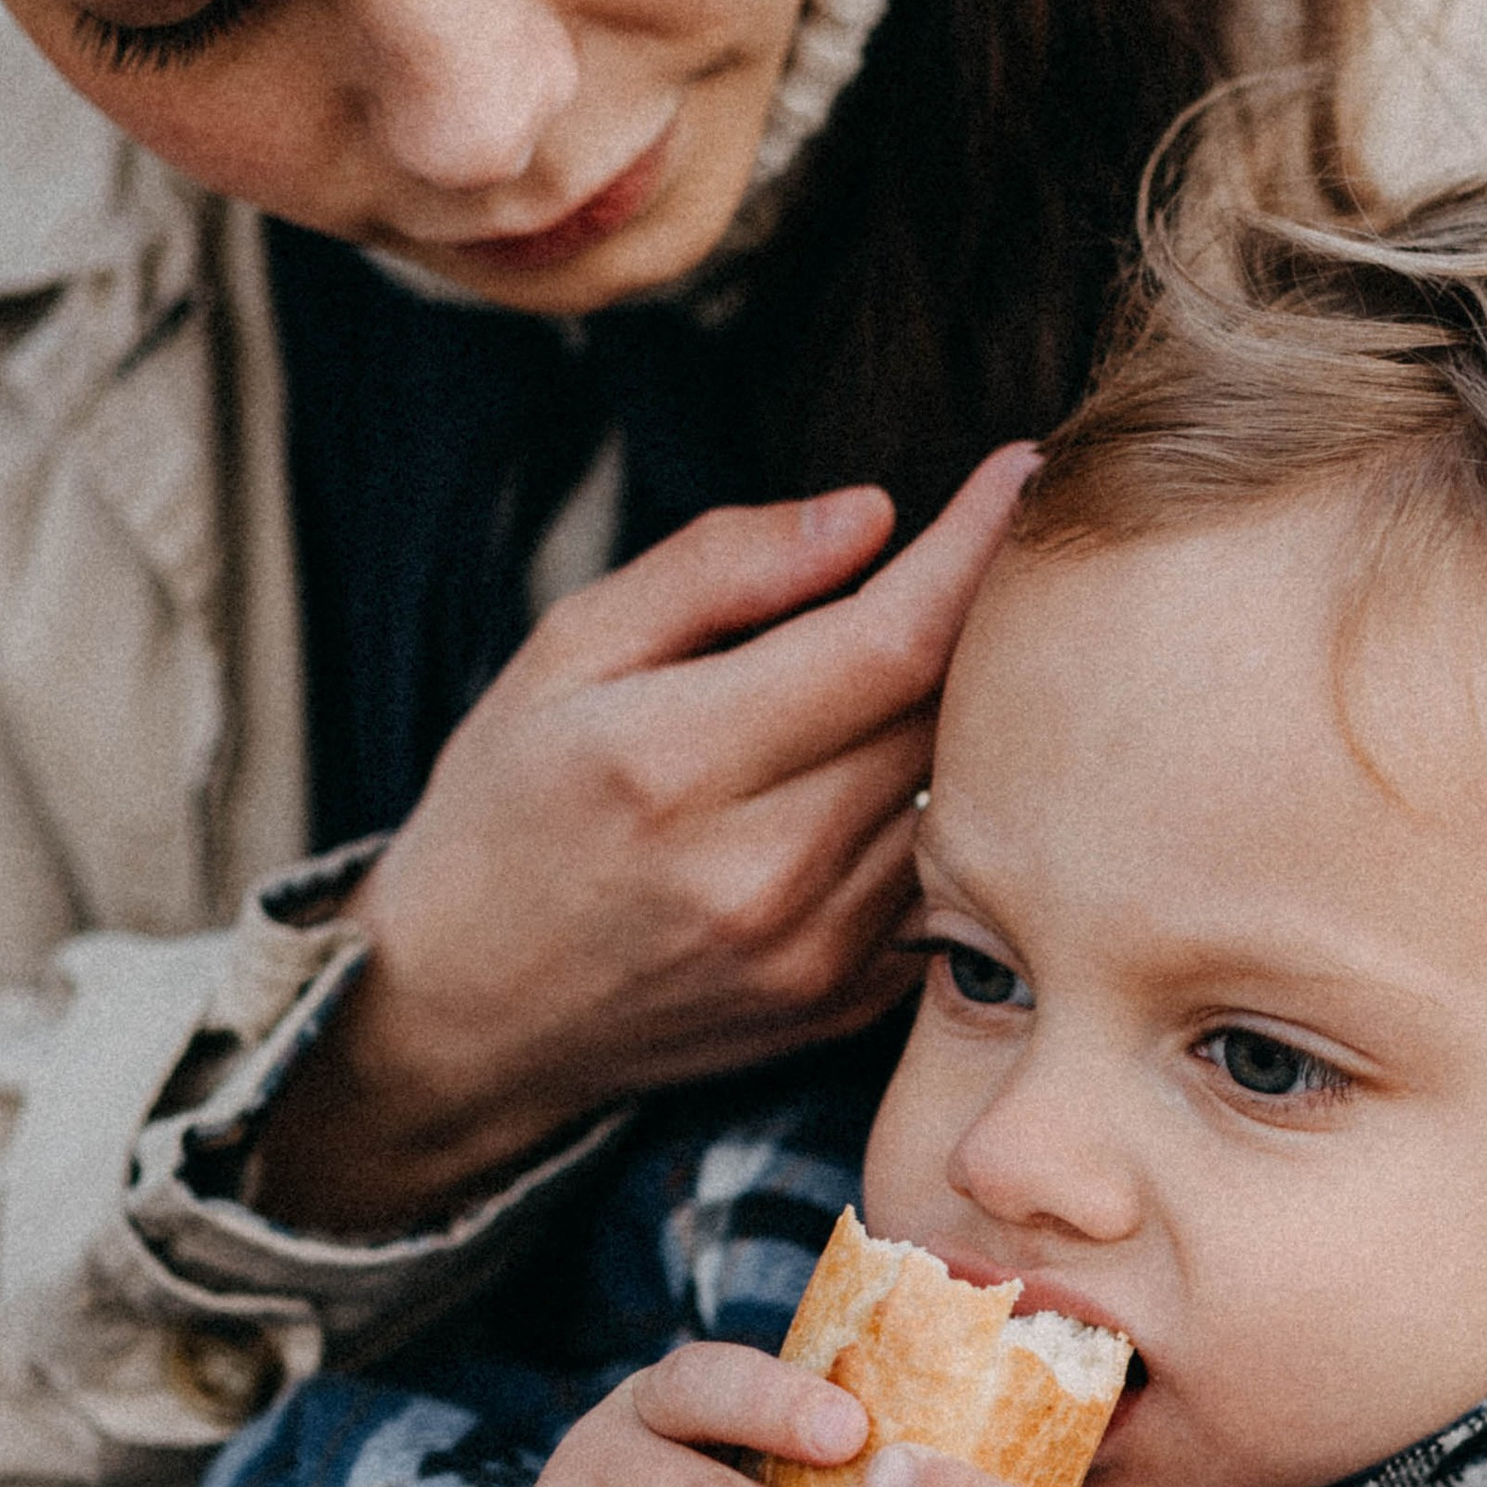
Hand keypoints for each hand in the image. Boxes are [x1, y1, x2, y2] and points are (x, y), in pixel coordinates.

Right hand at [253, 455, 1034, 1230]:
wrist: (464, 1015)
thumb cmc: (506, 811)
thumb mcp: (564, 655)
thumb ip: (715, 571)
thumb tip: (870, 516)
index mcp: (677, 763)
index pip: (891, 641)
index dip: (973, 549)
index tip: (1022, 471)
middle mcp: (759, 870)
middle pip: (945, 716)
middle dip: (984, 618)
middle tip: (997, 550)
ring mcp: (812, 952)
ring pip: (961, 800)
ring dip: (970, 718)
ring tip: (944, 658)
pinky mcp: (842, 1004)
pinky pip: (945, 882)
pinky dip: (945, 813)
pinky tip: (897, 772)